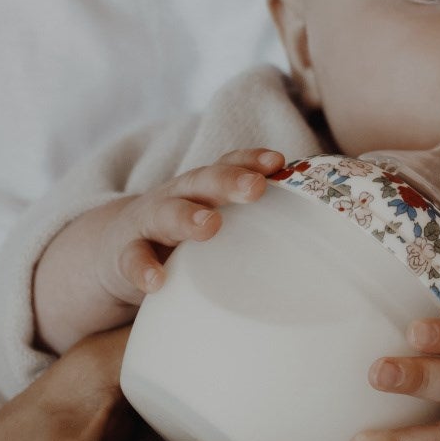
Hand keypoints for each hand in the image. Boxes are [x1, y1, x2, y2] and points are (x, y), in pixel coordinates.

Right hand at [34, 147, 284, 354]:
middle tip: (256, 187)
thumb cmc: (183, 238)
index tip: (280, 163)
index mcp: (204, 188)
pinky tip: (157, 281)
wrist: (112, 248)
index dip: (251, 160)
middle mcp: (177, 196)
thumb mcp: (216, 226)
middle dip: (229, 180)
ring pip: (166, 213)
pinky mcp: (124, 254)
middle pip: (203, 180)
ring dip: (187, 216)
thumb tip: (327, 251)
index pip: (229, 164)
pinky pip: (132, 260)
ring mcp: (148, 223)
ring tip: (209, 224)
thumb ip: (257, 229)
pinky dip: (143, 268)